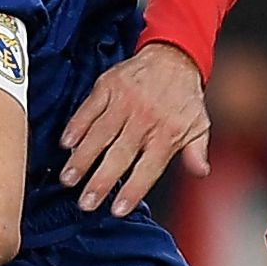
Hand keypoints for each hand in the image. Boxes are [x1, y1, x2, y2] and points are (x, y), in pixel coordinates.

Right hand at [57, 42, 211, 216]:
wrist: (173, 56)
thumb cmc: (184, 96)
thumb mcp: (199, 125)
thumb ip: (197, 152)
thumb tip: (201, 172)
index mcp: (167, 133)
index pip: (147, 169)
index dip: (132, 190)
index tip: (117, 209)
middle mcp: (144, 119)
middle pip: (119, 156)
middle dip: (100, 181)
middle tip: (86, 202)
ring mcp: (124, 102)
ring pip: (99, 135)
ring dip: (82, 159)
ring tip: (69, 179)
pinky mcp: (108, 87)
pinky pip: (89, 109)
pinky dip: (76, 127)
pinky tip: (65, 144)